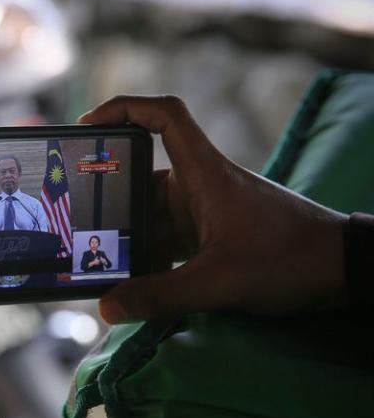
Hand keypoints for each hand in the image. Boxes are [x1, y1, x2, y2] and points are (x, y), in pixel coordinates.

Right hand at [78, 95, 348, 322]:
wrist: (342, 271)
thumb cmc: (290, 260)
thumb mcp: (218, 283)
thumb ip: (159, 297)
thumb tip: (107, 308)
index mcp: (204, 174)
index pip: (164, 117)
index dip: (123, 109)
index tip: (88, 123)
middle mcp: (201, 186)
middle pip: (141, 177)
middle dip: (109, 202)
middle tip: (75, 222)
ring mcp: (206, 211)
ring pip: (151, 215)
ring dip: (128, 237)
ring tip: (97, 262)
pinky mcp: (212, 236)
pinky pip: (167, 239)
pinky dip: (148, 257)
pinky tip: (132, 283)